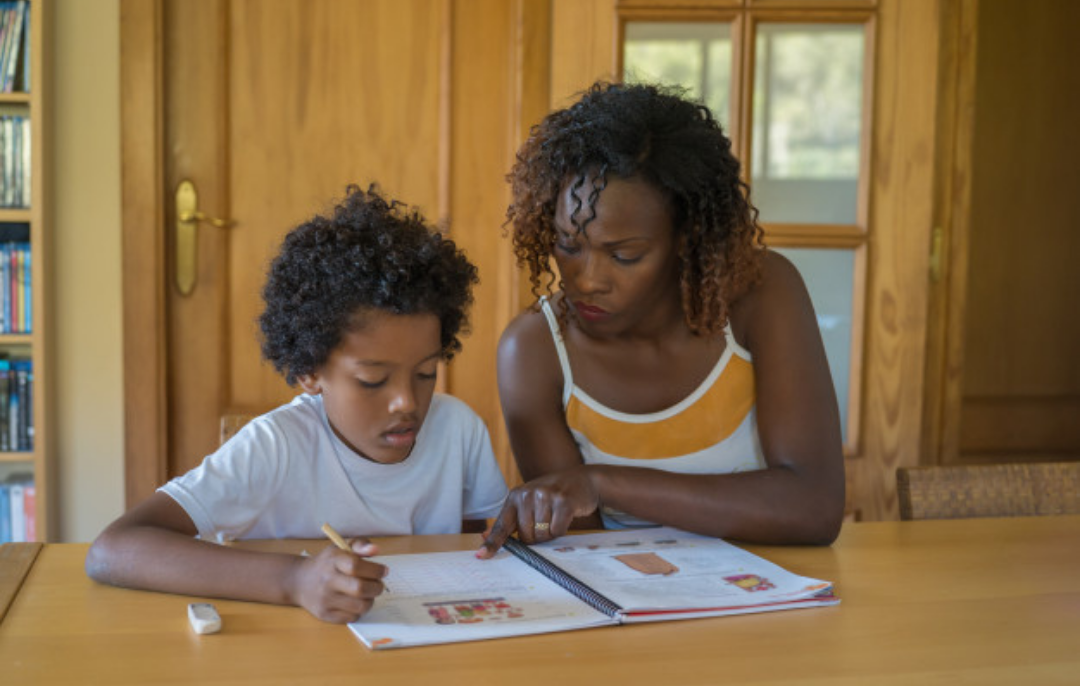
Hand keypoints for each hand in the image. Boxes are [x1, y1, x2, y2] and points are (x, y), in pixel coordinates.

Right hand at [289, 538, 386, 622]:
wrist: (299, 581)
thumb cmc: (327, 563)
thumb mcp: (341, 547)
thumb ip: (361, 545)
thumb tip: (376, 550)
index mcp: (332, 560)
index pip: (356, 566)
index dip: (375, 570)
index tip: (383, 571)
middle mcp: (327, 580)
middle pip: (360, 588)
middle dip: (377, 587)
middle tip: (378, 585)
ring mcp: (325, 599)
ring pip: (360, 606)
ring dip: (370, 600)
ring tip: (367, 594)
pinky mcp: (325, 614)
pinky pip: (352, 617)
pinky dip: (359, 611)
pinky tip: (355, 602)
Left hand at [476, 467, 598, 557]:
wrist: (582, 480)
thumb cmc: (552, 495)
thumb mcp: (528, 502)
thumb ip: (510, 520)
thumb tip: (485, 535)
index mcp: (515, 496)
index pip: (501, 525)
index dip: (491, 542)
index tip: (481, 556)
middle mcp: (527, 494)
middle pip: (526, 536)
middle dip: (537, 536)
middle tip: (546, 521)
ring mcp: (545, 495)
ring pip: (542, 535)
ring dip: (551, 533)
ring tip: (556, 516)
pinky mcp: (563, 501)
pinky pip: (557, 530)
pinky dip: (562, 529)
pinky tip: (566, 516)